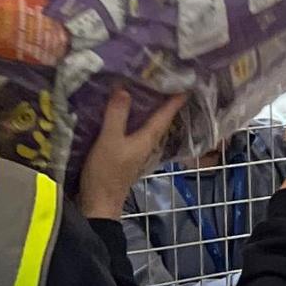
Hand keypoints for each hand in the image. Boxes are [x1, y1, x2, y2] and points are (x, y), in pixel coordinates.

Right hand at [76, 90, 186, 219]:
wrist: (99, 203)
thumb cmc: (107, 172)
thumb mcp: (109, 140)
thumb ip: (117, 115)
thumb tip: (125, 89)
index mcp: (147, 139)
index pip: (164, 115)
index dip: (175, 100)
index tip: (187, 84)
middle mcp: (146, 144)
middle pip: (160, 121)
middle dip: (165, 103)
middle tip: (169, 83)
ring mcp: (137, 151)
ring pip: (149, 126)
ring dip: (151, 111)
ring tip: (151, 93)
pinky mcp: (126, 156)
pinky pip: (136, 132)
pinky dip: (136, 120)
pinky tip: (129, 115)